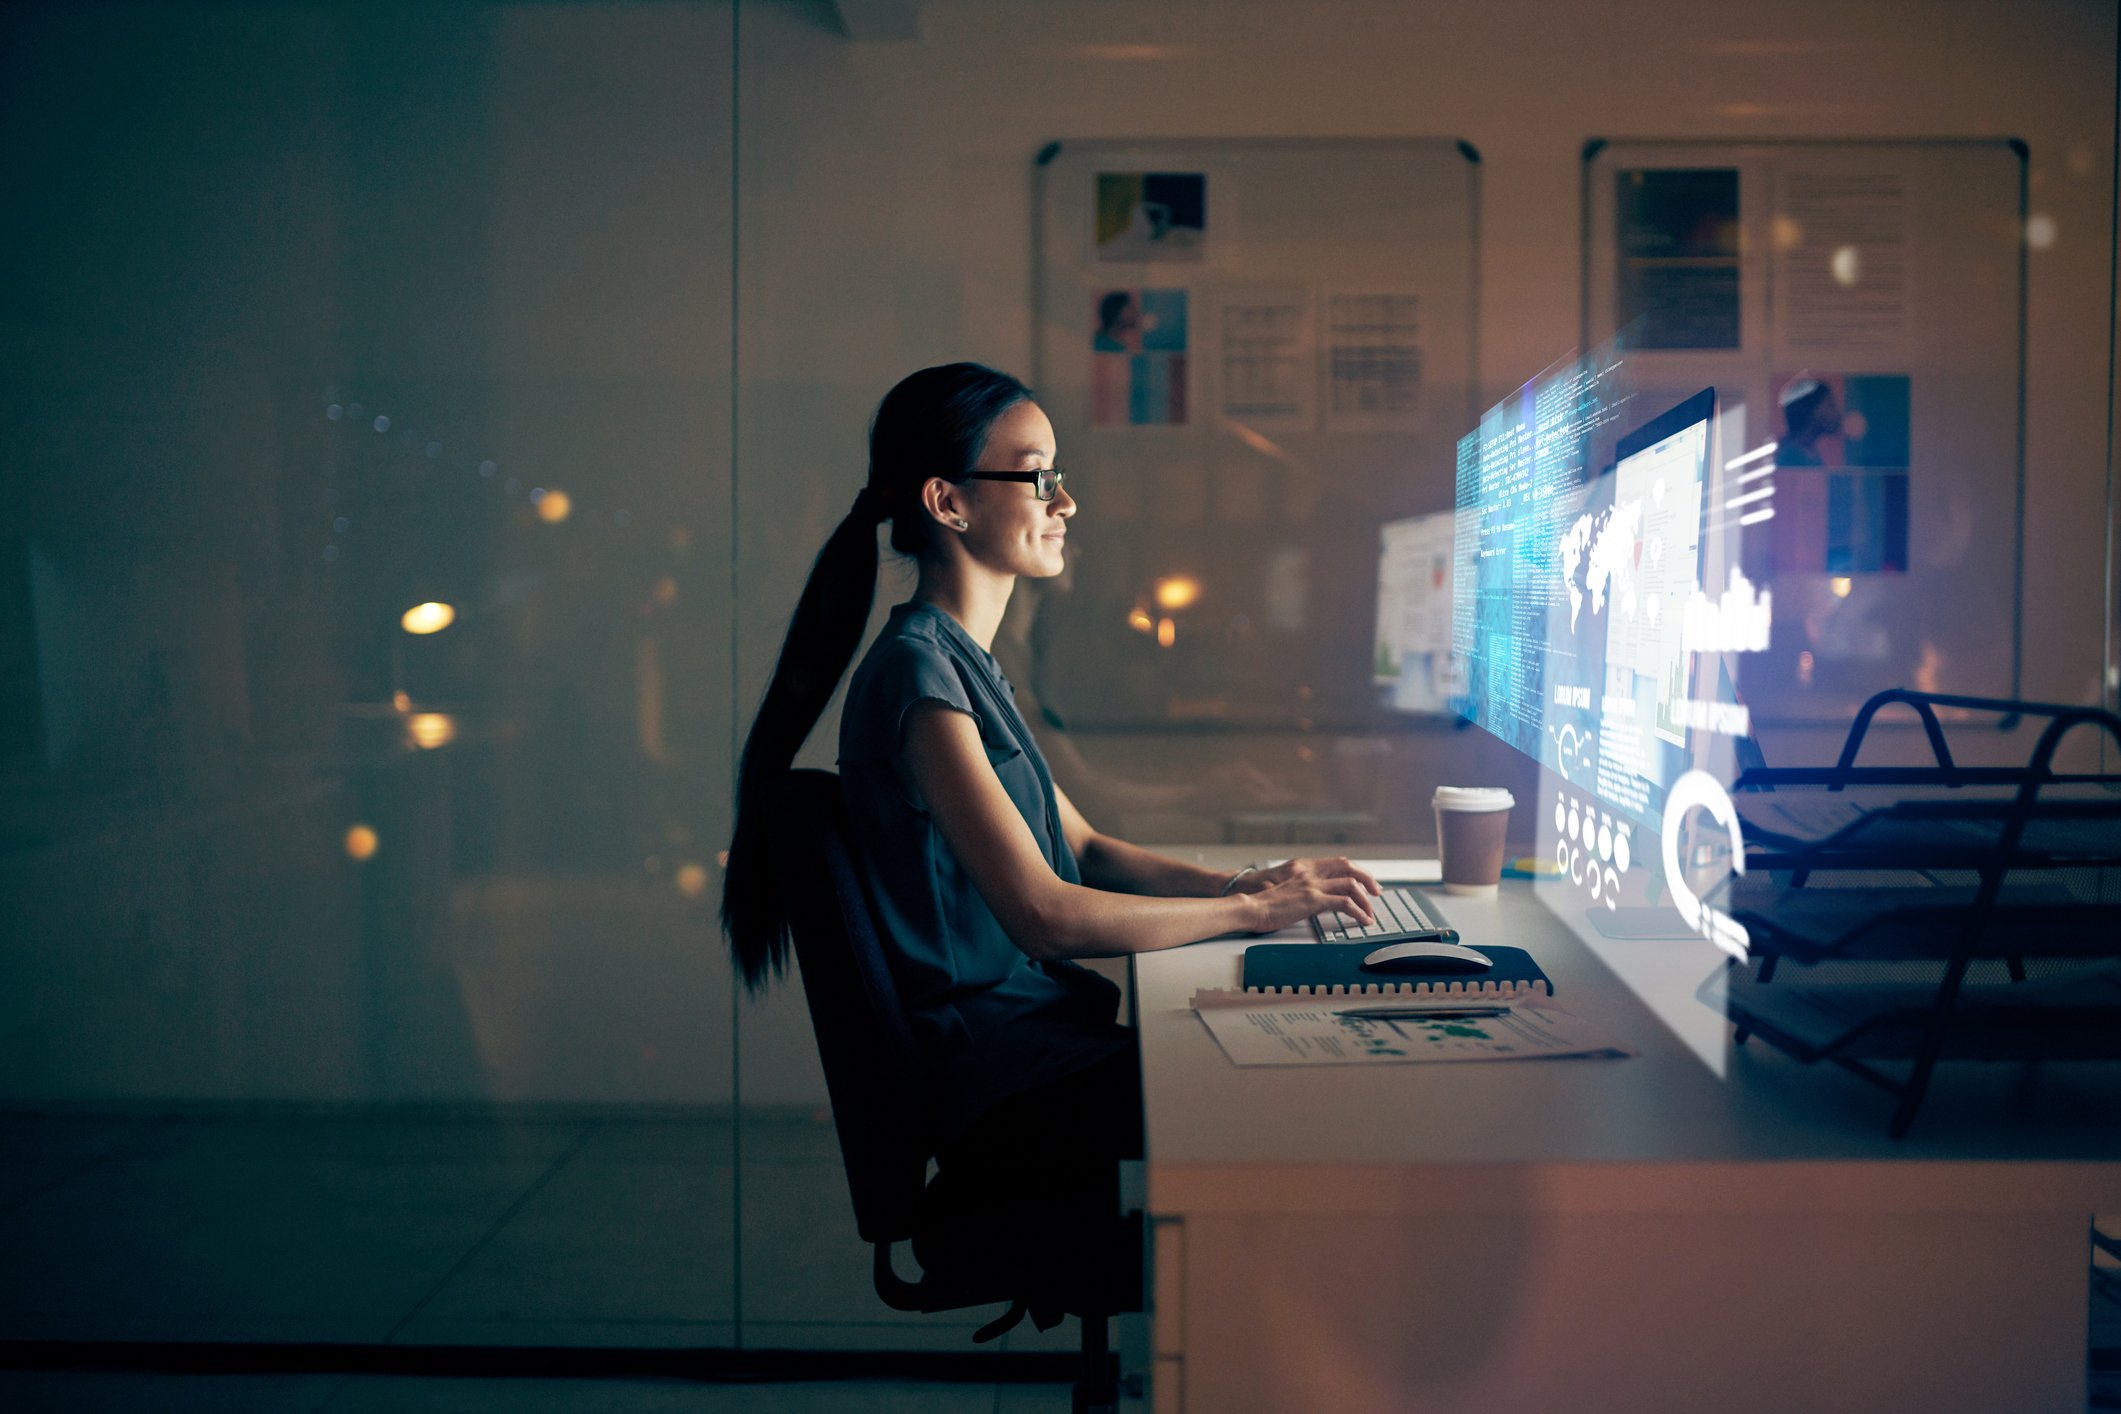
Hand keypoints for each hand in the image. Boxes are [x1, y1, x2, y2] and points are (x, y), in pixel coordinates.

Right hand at [1235, 857, 1381, 933]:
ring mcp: (1312, 884)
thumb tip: (1317, 899)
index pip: (1338, 862)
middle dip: (1367, 880)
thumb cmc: (1263, 903)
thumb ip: (1303, 889)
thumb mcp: (1287, 890)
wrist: (1249, 907)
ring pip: (1350, 885)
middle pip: (1348, 868)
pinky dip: (1358, 912)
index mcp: (1304, 867)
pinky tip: (1362, 920)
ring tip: (1370, 913)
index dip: (1356, 871)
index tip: (1365, 883)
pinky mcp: (1312, 900)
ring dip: (1365, 900)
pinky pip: (1344, 903)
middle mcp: (1310, 871)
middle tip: (1375, 893)